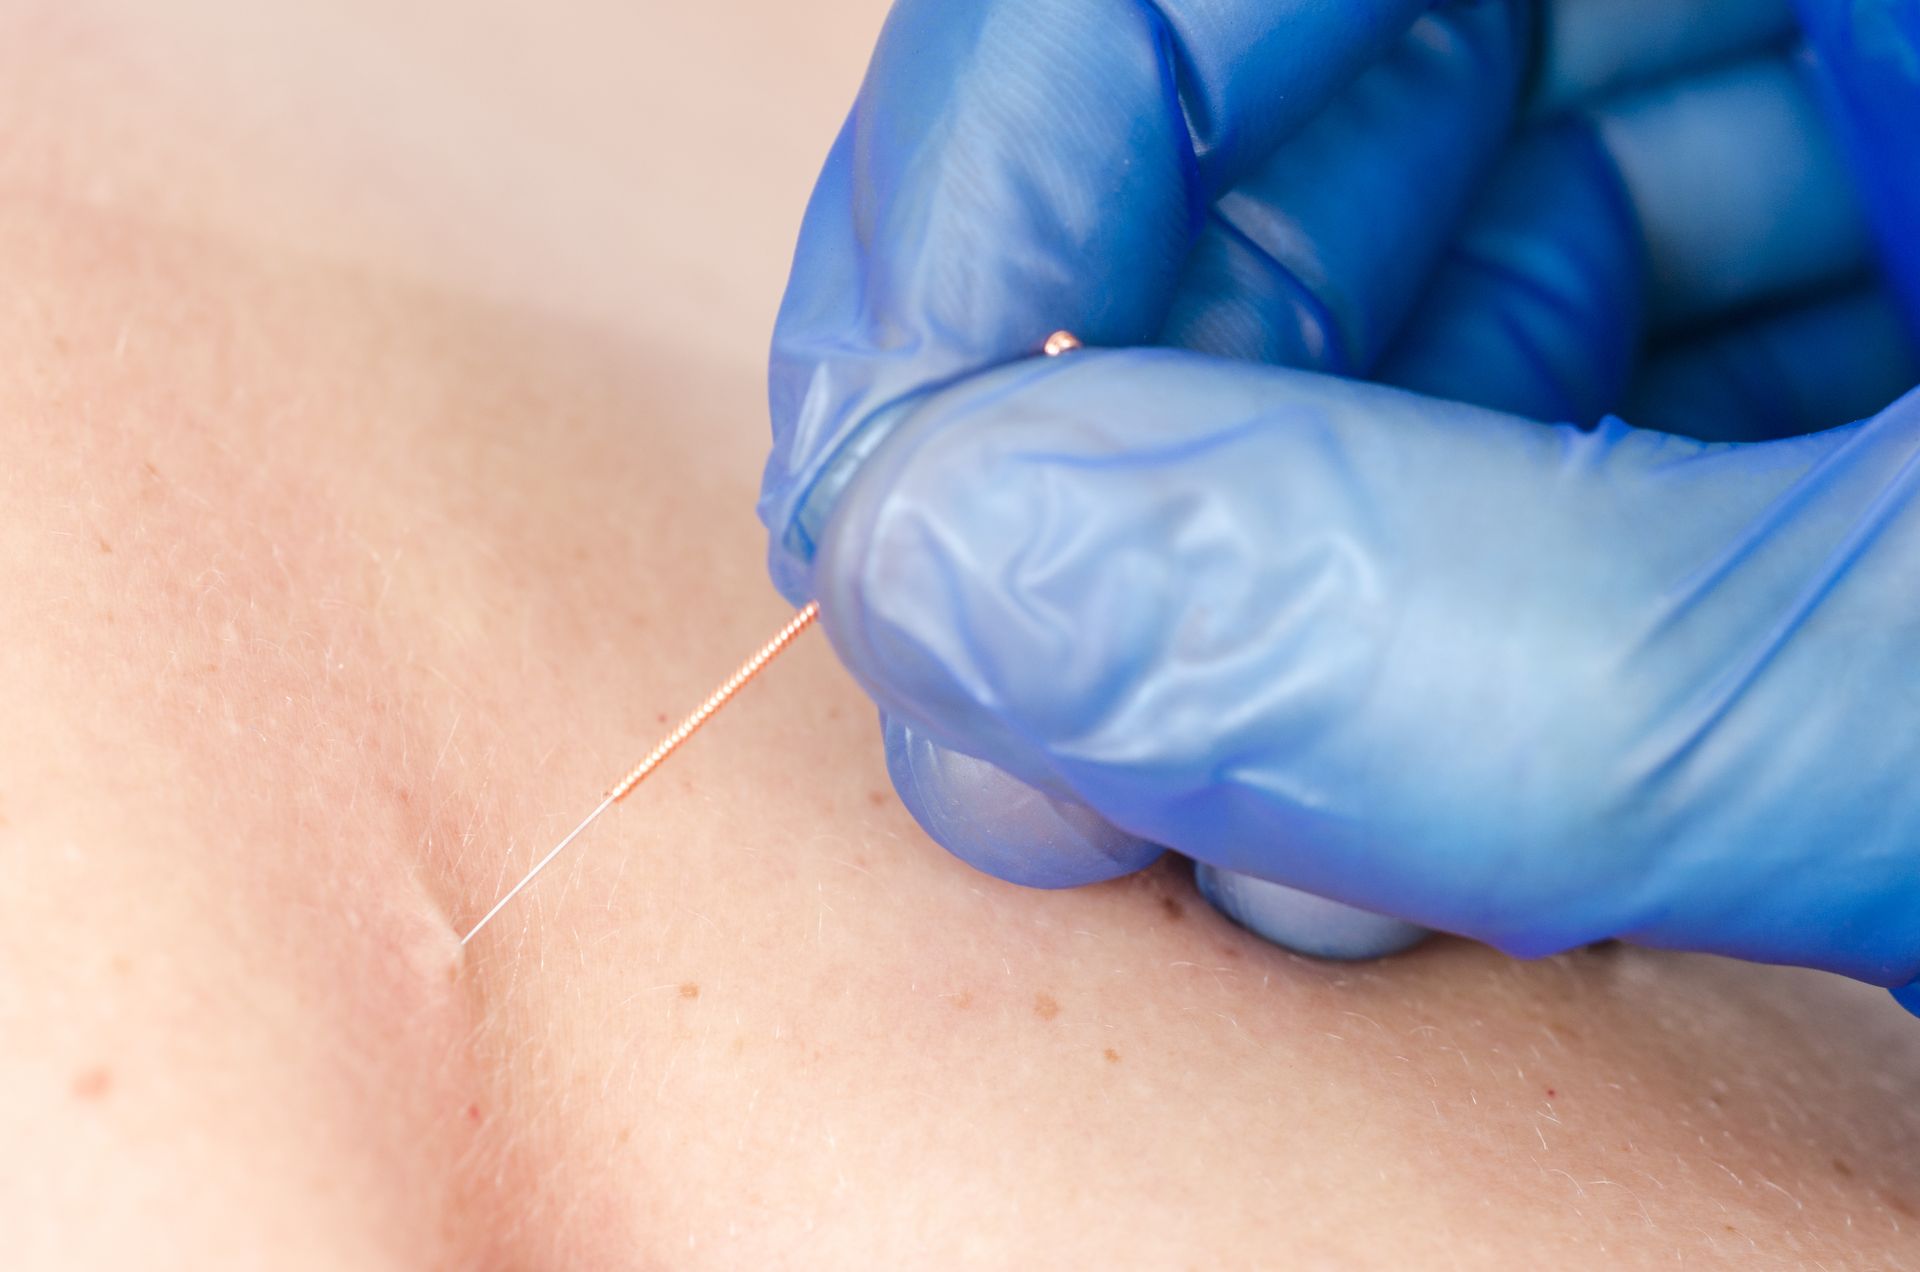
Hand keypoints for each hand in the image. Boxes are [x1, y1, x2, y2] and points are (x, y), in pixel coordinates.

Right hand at [759, 0, 1919, 999]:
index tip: (871, 500)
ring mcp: (1849, 127)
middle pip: (1296, 101)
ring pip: (1404, 258)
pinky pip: (1553, 368)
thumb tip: (950, 591)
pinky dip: (1434, 580)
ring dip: (1262, 551)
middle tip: (1026, 724)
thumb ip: (1449, 631)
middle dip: (1122, 427)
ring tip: (1241, 816)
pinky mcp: (1858, 305)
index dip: (983, 195)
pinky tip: (1406, 774)